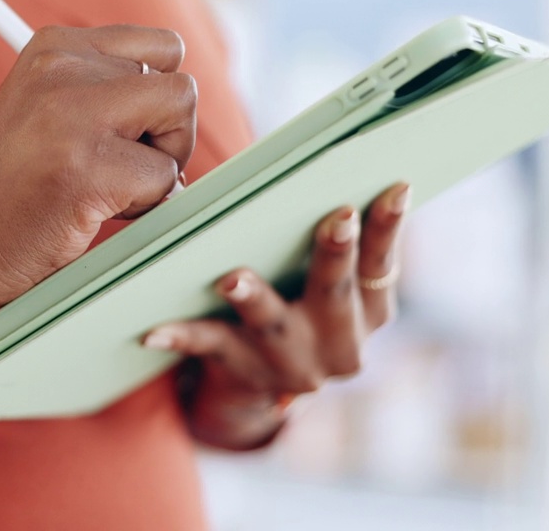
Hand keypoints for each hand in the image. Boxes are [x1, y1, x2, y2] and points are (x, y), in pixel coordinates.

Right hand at [0, 25, 196, 309]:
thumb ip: (106, 87)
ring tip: (103, 186)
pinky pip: (166, 179)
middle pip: (179, 87)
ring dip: (160, 167)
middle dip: (168, 136)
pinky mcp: (87, 168)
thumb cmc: (13, 184)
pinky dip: (145, 206)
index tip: (123, 132)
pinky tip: (92, 210)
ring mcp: (73, 115)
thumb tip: (186, 102)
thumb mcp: (48, 106)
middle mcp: (62, 67)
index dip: (159, 98)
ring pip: (179, 121)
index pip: (163, 47)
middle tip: (118, 168)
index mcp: (55, 46)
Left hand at [145, 183, 409, 449]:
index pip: (383, 264)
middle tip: (337, 219)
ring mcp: (293, 364)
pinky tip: (152, 330)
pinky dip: (180, 336)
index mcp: (369, 311)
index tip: (396, 187)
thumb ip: (336, 242)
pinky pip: (208, 347)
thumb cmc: (297, 299)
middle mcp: (340, 344)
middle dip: (336, 256)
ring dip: (253, 297)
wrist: (260, 380)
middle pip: (336, 294)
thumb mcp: (328, 282)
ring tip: (231, 277)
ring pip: (272, 323)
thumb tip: (329, 168)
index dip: (390, 227)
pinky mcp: (245, 371)